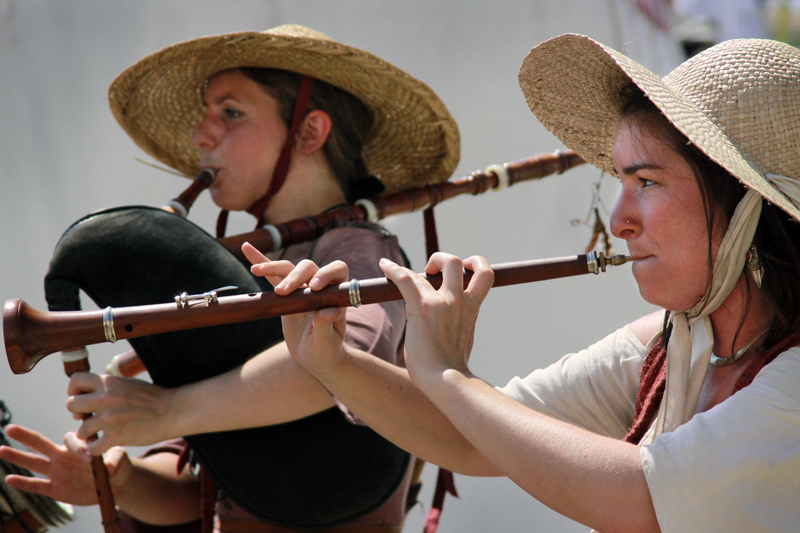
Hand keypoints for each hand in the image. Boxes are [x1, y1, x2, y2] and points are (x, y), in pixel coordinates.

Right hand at [0, 424, 130, 504]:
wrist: (114, 483)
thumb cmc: (117, 464)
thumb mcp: (119, 458)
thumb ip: (114, 459)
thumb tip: (110, 467)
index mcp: (78, 447)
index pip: (70, 441)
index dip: (77, 447)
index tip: (89, 458)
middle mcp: (63, 457)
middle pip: (41, 445)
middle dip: (26, 436)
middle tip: (10, 427)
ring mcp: (58, 473)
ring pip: (34, 463)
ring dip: (18, 457)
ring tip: (1, 450)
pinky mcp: (56, 490)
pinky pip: (38, 486)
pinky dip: (24, 483)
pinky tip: (10, 478)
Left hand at [66, 372, 173, 454]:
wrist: (172, 411)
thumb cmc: (153, 398)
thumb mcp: (128, 383)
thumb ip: (108, 386)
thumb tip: (89, 392)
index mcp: (109, 382)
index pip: (76, 380)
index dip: (74, 390)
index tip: (81, 396)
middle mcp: (106, 398)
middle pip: (72, 405)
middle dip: (77, 413)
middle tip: (87, 417)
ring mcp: (109, 418)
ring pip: (81, 429)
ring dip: (88, 433)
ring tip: (99, 433)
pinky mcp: (116, 436)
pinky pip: (93, 447)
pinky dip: (96, 449)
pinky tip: (105, 444)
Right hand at [243, 242, 348, 375]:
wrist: (315, 357)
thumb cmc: (326, 350)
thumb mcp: (327, 342)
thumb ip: (327, 327)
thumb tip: (330, 312)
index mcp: (336, 294)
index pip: (337, 271)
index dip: (327, 273)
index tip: (315, 287)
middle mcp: (319, 287)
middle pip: (308, 267)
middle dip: (294, 277)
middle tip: (282, 292)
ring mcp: (301, 288)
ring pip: (288, 268)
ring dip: (272, 267)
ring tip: (256, 271)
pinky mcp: (285, 294)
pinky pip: (272, 275)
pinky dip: (260, 261)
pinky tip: (247, 249)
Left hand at [379, 253, 493, 384]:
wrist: (446, 380)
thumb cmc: (452, 368)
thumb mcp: (466, 338)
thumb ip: (462, 323)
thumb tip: (453, 324)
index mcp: (472, 307)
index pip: (484, 275)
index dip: (474, 265)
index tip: (463, 271)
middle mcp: (459, 300)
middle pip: (458, 262)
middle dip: (444, 259)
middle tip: (432, 270)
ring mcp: (441, 302)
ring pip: (438, 265)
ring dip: (426, 262)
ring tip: (410, 270)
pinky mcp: (421, 308)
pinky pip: (405, 278)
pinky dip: (393, 269)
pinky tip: (384, 265)